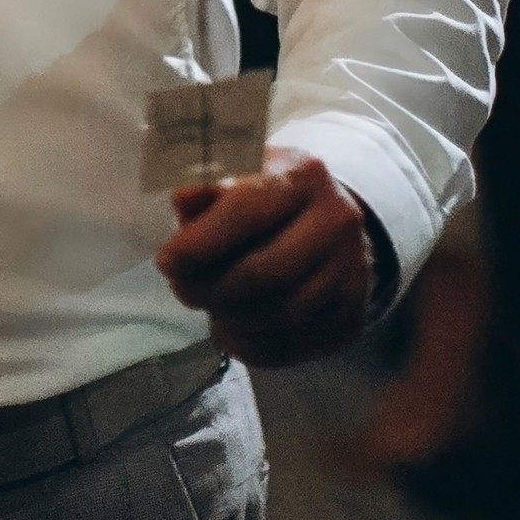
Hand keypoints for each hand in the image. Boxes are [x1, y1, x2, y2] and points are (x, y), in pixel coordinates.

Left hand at [156, 150, 378, 365]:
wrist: (327, 221)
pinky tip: (232, 328)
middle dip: (210, 289)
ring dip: (229, 319)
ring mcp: (353, 272)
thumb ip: (203, 188)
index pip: (246, 214)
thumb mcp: (236, 175)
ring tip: (208, 306)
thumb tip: (182, 201)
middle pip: (264, 274)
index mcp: (304, 175)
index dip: (199, 245)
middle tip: (182, 289)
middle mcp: (338, 222)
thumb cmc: (266, 196)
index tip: (166, 262)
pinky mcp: (352, 316)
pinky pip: (293, 345)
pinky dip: (251, 344)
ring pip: (279, 315)